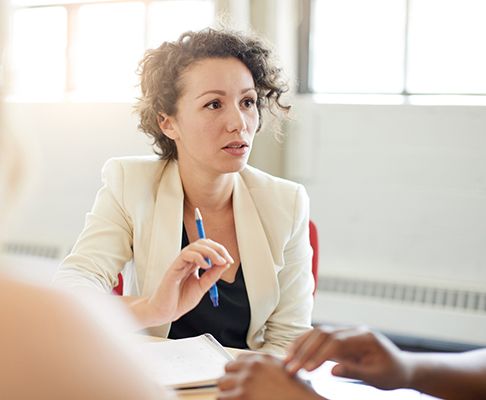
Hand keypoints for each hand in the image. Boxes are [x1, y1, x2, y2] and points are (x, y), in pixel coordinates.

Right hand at [129, 238, 232, 327]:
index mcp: (192, 264)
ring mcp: (179, 263)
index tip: (229, 260)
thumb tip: (225, 263)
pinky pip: (185, 255)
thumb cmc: (179, 300)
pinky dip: (198, 257)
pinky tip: (206, 266)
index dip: (220, 251)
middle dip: (217, 248)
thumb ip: (212, 275)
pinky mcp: (172, 268)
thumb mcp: (202, 286)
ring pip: (194, 246)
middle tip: (226, 259)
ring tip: (219, 261)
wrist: (165, 313)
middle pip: (202, 244)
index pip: (207, 248)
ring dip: (210, 252)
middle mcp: (186, 261)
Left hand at [217, 353, 322, 399]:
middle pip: (228, 367)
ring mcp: (246, 380)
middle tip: (235, 389)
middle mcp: (253, 366)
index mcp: (263, 359)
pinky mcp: (241, 395)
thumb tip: (251, 370)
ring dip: (227, 390)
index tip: (239, 377)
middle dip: (231, 379)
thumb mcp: (282, 370)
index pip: (239, 358)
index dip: (239, 370)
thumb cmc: (296, 392)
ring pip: (222, 382)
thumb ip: (266, 366)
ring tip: (234, 397)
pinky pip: (222, 397)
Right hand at [285, 325, 410, 389]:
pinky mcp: (340, 338)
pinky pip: (319, 337)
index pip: (336, 342)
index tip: (306, 369)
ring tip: (287, 359)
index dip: (319, 354)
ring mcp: (346, 332)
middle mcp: (353, 330)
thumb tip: (332, 370)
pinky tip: (293, 352)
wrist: (401, 367)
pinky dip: (305, 343)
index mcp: (364, 337)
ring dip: (301, 345)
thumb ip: (355, 371)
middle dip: (305, 350)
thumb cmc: (391, 373)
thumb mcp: (377, 377)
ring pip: (318, 333)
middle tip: (291, 367)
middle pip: (323, 334)